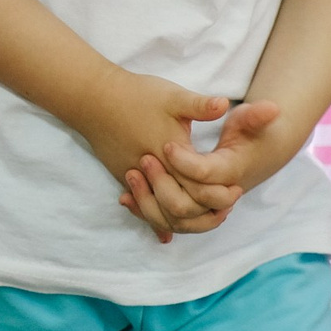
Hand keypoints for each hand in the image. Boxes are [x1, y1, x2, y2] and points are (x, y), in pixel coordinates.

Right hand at [78, 69, 231, 242]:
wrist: (93, 99)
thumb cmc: (134, 96)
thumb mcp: (171, 96)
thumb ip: (199, 105)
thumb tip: (226, 104)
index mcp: (171, 155)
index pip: (200, 190)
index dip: (221, 195)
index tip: (237, 190)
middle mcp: (153, 173)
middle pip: (183, 208)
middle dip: (206, 212)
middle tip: (227, 205)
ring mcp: (135, 178)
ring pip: (161, 213)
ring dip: (183, 219)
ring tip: (202, 214)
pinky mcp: (123, 176)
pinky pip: (142, 206)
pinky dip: (155, 219)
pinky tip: (164, 234)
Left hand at [130, 99, 286, 241]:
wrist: (260, 153)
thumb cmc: (251, 134)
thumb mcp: (249, 121)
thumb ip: (254, 116)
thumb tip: (273, 107)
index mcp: (230, 173)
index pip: (206, 176)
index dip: (185, 162)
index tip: (167, 144)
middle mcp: (216, 197)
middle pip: (186, 207)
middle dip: (162, 185)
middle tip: (145, 159)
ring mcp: (204, 206)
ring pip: (173, 220)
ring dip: (149, 203)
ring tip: (130, 175)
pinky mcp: (192, 208)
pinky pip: (166, 221)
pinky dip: (146, 212)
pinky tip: (126, 197)